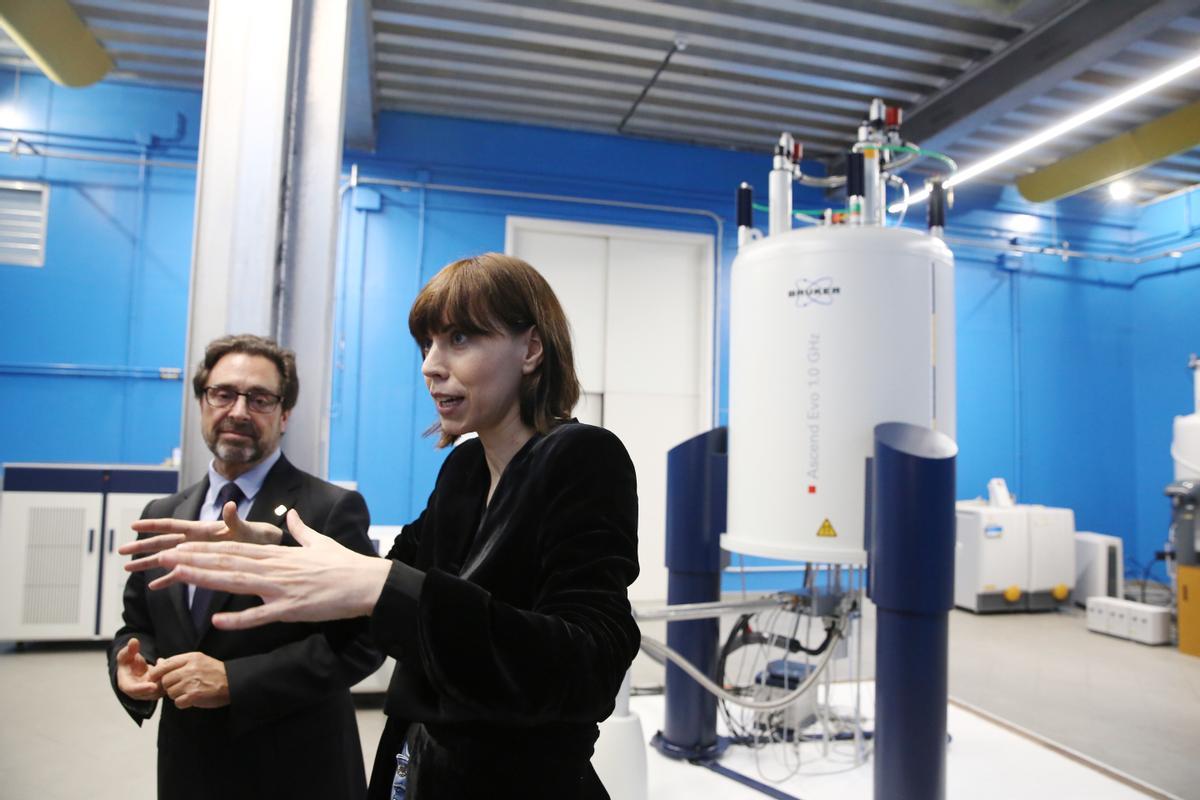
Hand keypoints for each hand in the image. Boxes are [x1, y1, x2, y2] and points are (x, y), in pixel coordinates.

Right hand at [115, 637, 162, 700]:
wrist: (133, 670)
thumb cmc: (127, 663)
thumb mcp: (126, 655)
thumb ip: (129, 649)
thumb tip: (133, 641)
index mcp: (127, 686)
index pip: (134, 691)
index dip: (143, 689)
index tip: (153, 686)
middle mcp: (138, 693)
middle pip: (150, 692)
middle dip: (159, 682)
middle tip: (163, 667)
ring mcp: (149, 693)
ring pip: (161, 690)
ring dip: (164, 677)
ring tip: (161, 661)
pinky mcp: (158, 691)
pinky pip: (167, 687)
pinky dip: (169, 676)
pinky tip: (165, 664)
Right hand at [122, 501, 283, 567]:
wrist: (265, 546)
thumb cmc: (256, 534)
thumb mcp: (245, 528)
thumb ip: (235, 519)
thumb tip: (230, 505)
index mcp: (203, 530)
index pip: (174, 526)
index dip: (154, 525)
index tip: (134, 525)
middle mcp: (196, 541)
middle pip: (164, 543)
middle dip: (143, 547)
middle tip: (120, 552)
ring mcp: (198, 554)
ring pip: (168, 558)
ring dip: (148, 564)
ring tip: (127, 569)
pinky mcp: (203, 565)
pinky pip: (181, 573)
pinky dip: (168, 579)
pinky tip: (154, 586)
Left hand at [146, 651, 229, 708]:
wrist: (233, 682)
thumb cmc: (215, 672)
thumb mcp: (198, 660)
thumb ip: (178, 662)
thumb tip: (159, 662)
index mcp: (190, 658)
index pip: (165, 664)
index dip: (156, 673)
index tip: (156, 679)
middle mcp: (190, 669)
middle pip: (165, 680)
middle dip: (169, 686)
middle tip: (179, 687)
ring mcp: (191, 682)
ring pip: (170, 692)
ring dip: (176, 695)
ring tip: (188, 692)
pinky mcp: (194, 696)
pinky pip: (177, 702)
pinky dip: (182, 703)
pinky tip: (191, 699)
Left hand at [149, 509, 391, 629]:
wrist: (368, 582)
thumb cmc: (346, 564)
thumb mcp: (320, 542)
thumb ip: (301, 530)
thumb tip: (293, 514)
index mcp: (279, 554)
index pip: (233, 549)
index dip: (203, 549)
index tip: (179, 547)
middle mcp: (275, 568)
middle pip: (226, 562)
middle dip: (192, 560)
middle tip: (162, 557)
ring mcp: (282, 588)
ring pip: (236, 582)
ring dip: (204, 579)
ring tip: (176, 575)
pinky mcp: (293, 608)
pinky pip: (261, 616)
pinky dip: (239, 619)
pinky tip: (216, 620)